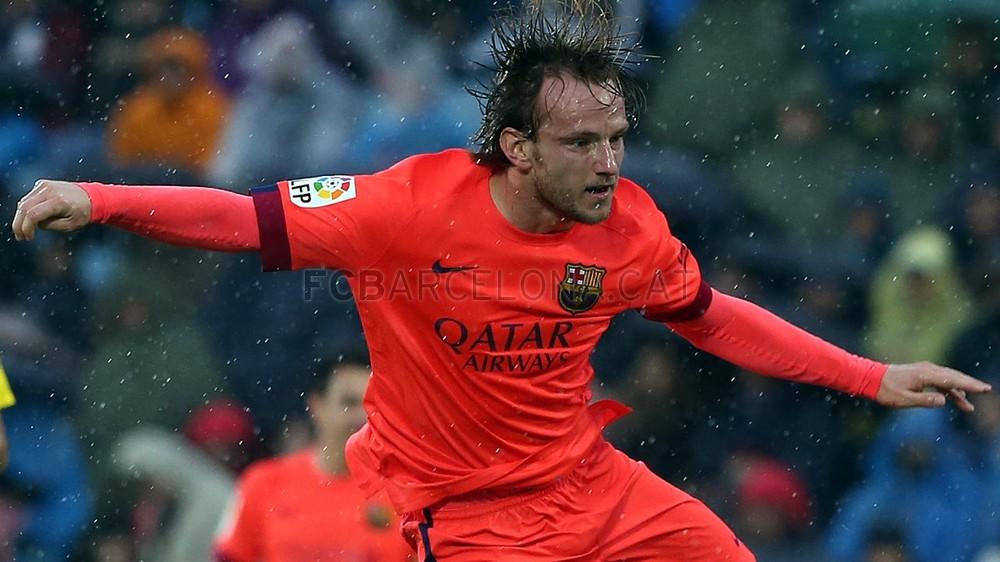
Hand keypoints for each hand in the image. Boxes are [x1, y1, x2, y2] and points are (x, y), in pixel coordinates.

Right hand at [11, 179, 92, 240]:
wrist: (91, 197)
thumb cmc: (82, 213)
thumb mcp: (70, 225)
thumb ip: (50, 225)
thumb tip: (34, 224)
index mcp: (58, 201)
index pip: (33, 214)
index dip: (26, 228)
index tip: (27, 238)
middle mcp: (49, 190)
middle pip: (24, 208)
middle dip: (19, 224)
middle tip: (20, 236)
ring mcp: (44, 185)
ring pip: (23, 202)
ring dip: (21, 217)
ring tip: (24, 230)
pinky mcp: (42, 184)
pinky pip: (29, 198)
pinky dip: (26, 209)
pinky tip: (30, 219)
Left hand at [875, 362, 991, 412]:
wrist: (869, 378)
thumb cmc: (885, 391)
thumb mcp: (904, 400)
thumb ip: (925, 400)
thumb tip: (945, 400)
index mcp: (925, 375)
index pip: (952, 380)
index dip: (969, 385)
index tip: (984, 389)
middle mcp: (927, 369)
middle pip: (954, 377)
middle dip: (970, 385)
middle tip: (986, 390)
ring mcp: (924, 370)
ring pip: (947, 379)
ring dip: (959, 391)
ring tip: (968, 407)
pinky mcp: (920, 373)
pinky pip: (939, 380)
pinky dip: (948, 389)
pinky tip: (954, 398)